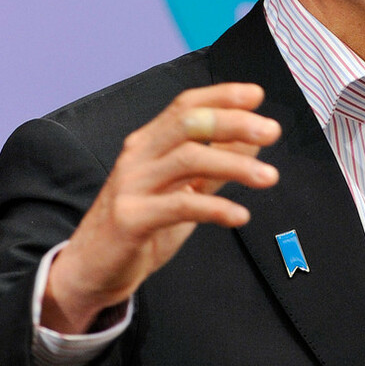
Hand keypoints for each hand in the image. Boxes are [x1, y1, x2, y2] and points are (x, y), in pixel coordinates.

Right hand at [41, 83, 279, 334]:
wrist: (92, 270)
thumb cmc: (143, 223)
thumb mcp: (185, 188)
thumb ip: (217, 161)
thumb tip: (254, 136)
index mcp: (149, 141)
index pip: (186, 104)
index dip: (222, 95)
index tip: (257, 95)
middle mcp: (138, 155)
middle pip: (188, 123)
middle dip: (233, 121)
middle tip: (272, 130)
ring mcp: (131, 185)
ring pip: (188, 159)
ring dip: (235, 165)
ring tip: (269, 177)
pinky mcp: (130, 219)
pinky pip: (179, 206)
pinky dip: (215, 208)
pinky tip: (241, 215)